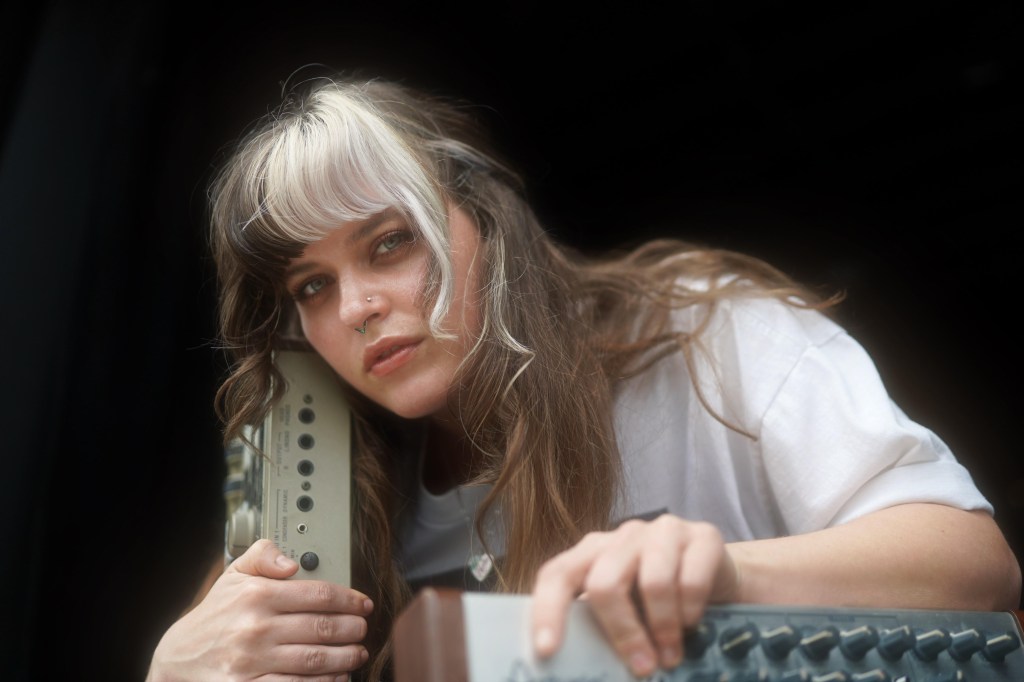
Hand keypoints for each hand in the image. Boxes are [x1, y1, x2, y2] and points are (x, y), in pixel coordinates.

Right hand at [147, 539, 372, 681]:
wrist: (178, 659)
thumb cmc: (215, 615)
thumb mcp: (234, 575)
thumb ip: (263, 555)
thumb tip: (292, 562)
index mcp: (257, 596)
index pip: (318, 594)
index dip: (349, 599)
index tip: (363, 604)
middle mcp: (256, 628)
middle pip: (322, 628)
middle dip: (352, 629)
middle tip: (363, 629)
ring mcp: (253, 661)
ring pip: (315, 659)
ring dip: (345, 658)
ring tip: (357, 653)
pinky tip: (336, 676)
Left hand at [530, 515, 737, 677]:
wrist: (718, 577)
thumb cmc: (662, 602)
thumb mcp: (628, 611)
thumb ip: (603, 626)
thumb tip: (585, 670)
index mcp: (593, 553)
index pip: (557, 574)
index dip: (548, 610)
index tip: (548, 650)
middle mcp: (623, 536)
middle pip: (605, 582)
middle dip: (622, 632)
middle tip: (641, 668)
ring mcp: (662, 531)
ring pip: (653, 582)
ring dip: (662, 627)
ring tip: (670, 656)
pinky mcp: (702, 536)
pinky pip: (691, 580)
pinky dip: (690, 612)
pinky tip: (692, 623)